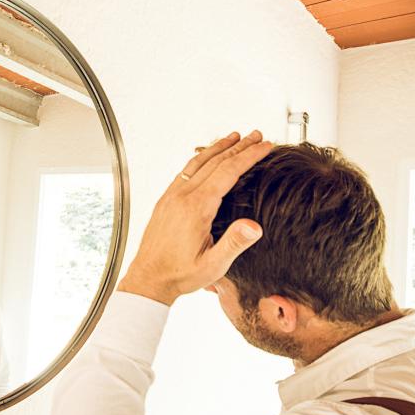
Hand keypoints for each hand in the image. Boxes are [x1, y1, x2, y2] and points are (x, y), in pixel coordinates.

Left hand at [117, 130, 272, 304]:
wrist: (148, 279)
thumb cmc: (179, 275)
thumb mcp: (212, 265)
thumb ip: (234, 244)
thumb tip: (255, 227)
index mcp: (196, 208)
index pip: (228, 171)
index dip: (249, 156)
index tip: (265, 146)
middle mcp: (182, 197)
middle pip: (215, 161)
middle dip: (239, 146)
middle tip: (257, 135)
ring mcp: (171, 196)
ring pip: (197, 162)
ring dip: (218, 148)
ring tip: (234, 137)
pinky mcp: (165, 201)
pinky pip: (185, 171)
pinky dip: (201, 158)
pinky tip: (207, 159)